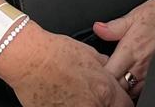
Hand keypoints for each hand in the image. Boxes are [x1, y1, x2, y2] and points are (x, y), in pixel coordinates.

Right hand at [0, 26, 131, 106]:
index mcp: (104, 89)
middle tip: (89, 95)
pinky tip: (60, 99)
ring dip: (83, 104)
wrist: (28, 59)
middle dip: (102, 103)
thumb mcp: (88, 53)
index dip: (121, 102)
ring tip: (72, 96)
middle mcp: (91, 105)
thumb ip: (103, 66)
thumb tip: (107, 68)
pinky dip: (66, 106)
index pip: (125, 105)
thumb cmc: (54, 53)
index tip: (116, 100)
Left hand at [93, 0, 154, 97]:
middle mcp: (140, 64)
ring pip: (130, 90)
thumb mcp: (133, 15)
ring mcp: (149, 72)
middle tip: (101, 77)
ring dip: (121, 87)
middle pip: (118, 86)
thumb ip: (113, 27)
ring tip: (114, 79)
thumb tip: (98, 28)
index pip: (108, 73)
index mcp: (130, 50)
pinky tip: (127, 80)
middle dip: (108, 83)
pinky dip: (132, 88)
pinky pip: (141, 89)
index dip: (98, 74)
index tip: (92, 69)